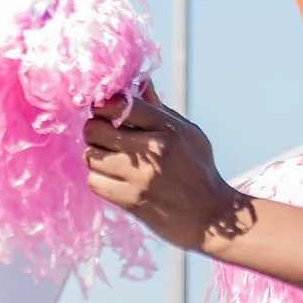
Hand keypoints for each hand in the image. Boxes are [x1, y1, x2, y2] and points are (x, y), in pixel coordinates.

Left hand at [83, 82, 243, 251]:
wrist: (211, 219)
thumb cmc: (199, 172)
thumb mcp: (188, 134)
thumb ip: (159, 110)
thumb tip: (139, 83)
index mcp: (169, 128)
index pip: (122, 103)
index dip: (105, 105)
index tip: (105, 110)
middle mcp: (153, 149)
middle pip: (96, 128)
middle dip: (94, 129)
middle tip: (103, 135)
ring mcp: (139, 177)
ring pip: (90, 155)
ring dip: (95, 155)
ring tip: (111, 159)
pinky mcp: (130, 200)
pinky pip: (94, 181)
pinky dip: (98, 178)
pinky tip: (113, 178)